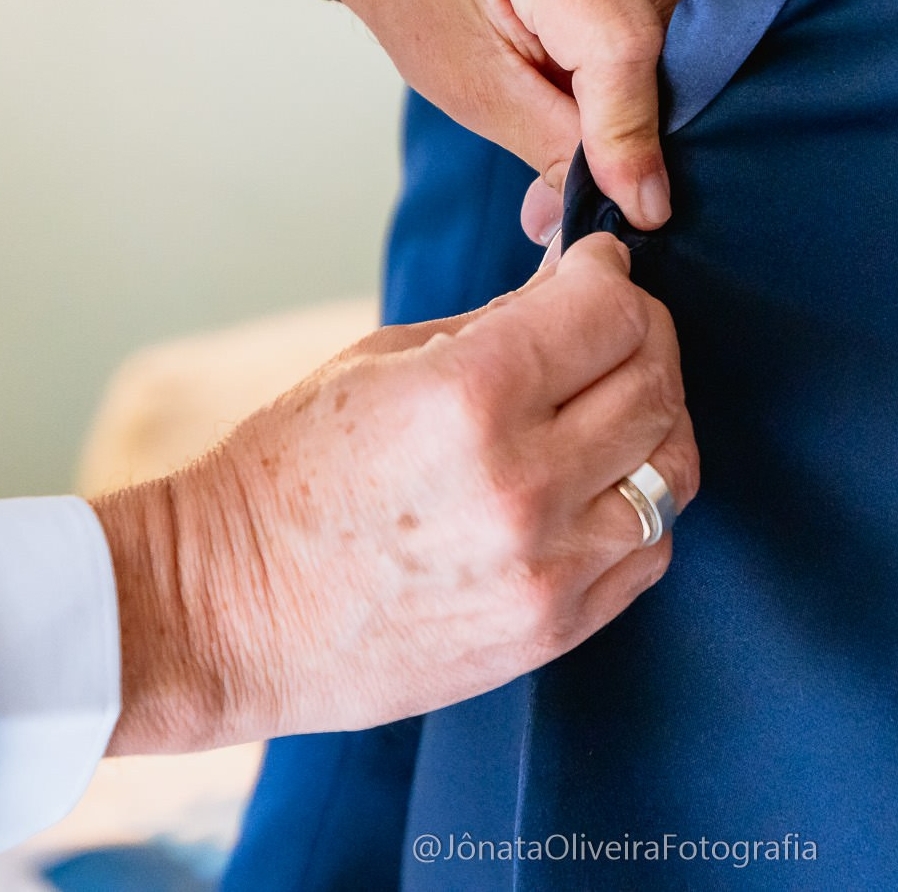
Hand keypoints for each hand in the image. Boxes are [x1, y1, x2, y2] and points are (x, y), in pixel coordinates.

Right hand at [92, 234, 696, 752]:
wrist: (225, 610)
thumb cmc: (286, 473)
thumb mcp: (380, 361)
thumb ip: (498, 326)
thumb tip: (579, 288)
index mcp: (471, 394)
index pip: (611, 309)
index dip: (609, 274)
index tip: (594, 270)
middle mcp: (523, 481)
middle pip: (655, 382)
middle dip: (643, 336)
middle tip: (610, 329)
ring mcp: (545, 565)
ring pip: (672, 470)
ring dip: (653, 425)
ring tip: (609, 410)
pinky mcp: (552, 627)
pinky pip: (648, 551)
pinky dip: (639, 507)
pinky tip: (596, 487)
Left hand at [235, 0, 702, 232]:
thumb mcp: (464, 79)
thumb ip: (551, 143)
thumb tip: (624, 204)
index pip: (623, 48)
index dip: (634, 135)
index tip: (645, 205)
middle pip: (664, 34)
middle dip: (643, 110)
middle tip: (599, 157)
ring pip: (688, 13)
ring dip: (655, 69)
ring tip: (581, 75)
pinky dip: (662, 26)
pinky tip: (603, 33)